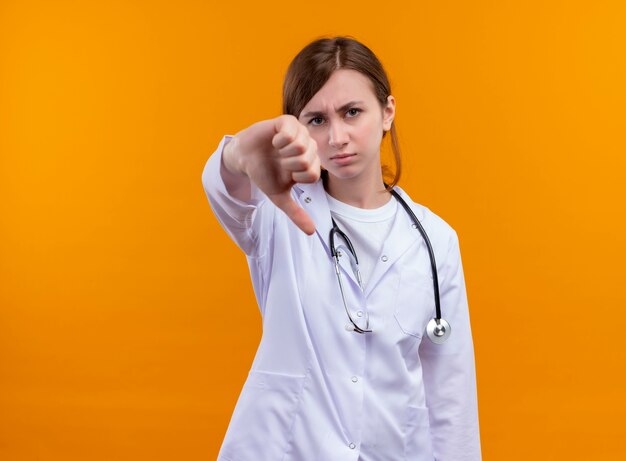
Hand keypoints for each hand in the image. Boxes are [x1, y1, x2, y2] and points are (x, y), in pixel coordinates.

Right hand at [223, 114, 319, 234]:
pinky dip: (279, 140)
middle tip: (279, 161)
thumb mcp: (279, 196)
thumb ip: (296, 213)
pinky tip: (275, 141)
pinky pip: (291, 132)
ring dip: (283, 153)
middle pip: (307, 161)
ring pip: (301, 147)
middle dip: (288, 165)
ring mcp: (299, 133)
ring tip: (277, 151)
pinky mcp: (287, 122)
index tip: (286, 173)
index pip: (313, 174)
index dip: (295, 177)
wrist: (244, 157)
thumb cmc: (264, 174)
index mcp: (310, 163)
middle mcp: (308, 147)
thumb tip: (311, 232)